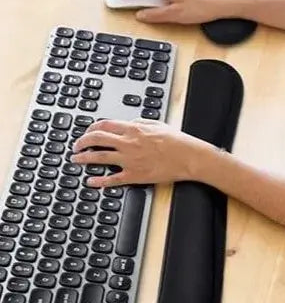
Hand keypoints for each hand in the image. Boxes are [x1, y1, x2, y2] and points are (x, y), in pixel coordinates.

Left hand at [71, 119, 212, 187]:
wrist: (189, 157)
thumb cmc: (177, 141)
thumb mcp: (158, 124)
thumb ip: (140, 122)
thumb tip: (129, 122)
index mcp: (134, 129)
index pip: (104, 125)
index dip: (91, 128)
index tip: (87, 132)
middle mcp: (128, 143)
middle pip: (96, 139)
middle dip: (82, 142)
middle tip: (77, 146)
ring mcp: (130, 160)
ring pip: (99, 157)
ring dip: (84, 158)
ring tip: (76, 160)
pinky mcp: (135, 175)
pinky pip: (112, 179)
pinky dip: (99, 181)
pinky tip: (91, 181)